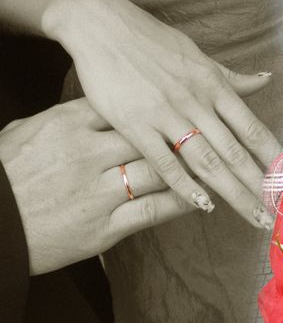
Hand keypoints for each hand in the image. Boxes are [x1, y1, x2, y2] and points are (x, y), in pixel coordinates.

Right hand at [0, 99, 194, 274]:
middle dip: (181, 132)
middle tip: (210, 128)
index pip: (124, 107)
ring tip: (215, 162)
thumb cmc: (7, 175)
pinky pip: (154, 209)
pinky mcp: (106, 226)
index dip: (156, 105)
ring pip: (159, 170)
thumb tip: (97, 104)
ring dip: (191, 167)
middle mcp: (88, 154)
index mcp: (67, 125)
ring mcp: (99, 191)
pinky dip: (182, 201)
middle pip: (150, 135)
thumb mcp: (27, 131)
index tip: (178, 102)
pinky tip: (202, 196)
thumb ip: (66, 117)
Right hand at [44, 0, 277, 228]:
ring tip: (254, 216)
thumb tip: (266, 80)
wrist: (102, 26)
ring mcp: (167, 114)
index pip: (252, 128)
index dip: (272, 158)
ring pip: (207, 161)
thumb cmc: (153, 41)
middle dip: (260, 185)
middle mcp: (197, 102)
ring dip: (234, 193)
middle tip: (278, 212)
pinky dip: (185, 185)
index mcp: (215, 86)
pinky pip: (164, 161)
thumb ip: (233, 77)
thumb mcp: (199, 56)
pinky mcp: (136, 124)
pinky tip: (204, 205)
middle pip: (236, 152)